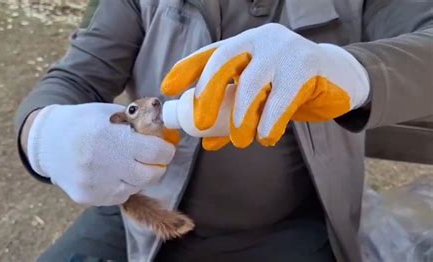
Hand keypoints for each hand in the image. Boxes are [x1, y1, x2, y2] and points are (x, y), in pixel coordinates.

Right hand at [24, 103, 175, 205]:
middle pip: (151, 175)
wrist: (46, 139)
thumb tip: (164, 131)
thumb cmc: (83, 122)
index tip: (164, 148)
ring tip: (125, 163)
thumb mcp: (110, 113)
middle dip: (156, 166)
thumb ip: (138, 122)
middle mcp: (106, 164)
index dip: (165, 150)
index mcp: (114, 138)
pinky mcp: (88, 197)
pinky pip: (118, 196)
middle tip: (152, 159)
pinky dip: (121, 186)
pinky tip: (110, 173)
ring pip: (136, 187)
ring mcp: (96, 184)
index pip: (157, 153)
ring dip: (137, 177)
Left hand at [161, 23, 369, 149]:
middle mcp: (261, 40)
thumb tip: (208, 141)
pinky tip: (266, 138)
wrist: (338, 80)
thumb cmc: (290, 87)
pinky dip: (269, 124)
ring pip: (252, 84)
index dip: (187, 69)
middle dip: (208, 93)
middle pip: (224, 61)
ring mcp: (285, 49)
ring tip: (242, 141)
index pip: (210, 53)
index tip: (168, 88)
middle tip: (202, 124)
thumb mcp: (259, 97)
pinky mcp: (307, 66)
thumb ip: (234, 113)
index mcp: (245, 43)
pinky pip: (281, 99)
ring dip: (242, 118)